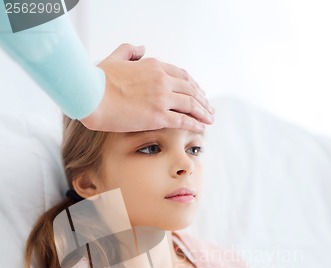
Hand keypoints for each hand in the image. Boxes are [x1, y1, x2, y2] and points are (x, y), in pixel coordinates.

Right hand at [80, 43, 214, 132]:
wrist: (90, 94)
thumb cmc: (97, 79)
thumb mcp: (115, 58)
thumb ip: (129, 50)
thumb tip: (141, 47)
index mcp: (154, 66)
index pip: (181, 75)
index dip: (193, 85)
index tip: (198, 93)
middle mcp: (162, 80)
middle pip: (190, 89)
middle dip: (202, 100)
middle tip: (208, 108)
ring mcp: (161, 98)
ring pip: (191, 104)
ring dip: (203, 112)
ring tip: (210, 118)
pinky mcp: (158, 116)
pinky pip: (183, 120)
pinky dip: (195, 124)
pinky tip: (202, 127)